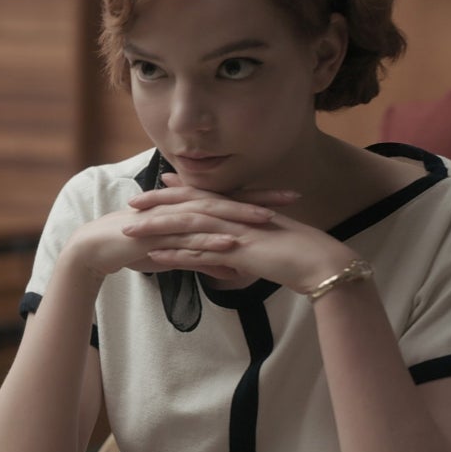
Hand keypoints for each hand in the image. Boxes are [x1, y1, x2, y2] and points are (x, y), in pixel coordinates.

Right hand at [63, 178, 291, 280]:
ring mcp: (167, 219)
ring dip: (239, 215)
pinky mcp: (155, 234)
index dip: (258, 195)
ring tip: (268, 219)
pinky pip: (187, 237)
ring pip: (210, 215)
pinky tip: (232, 243)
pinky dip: (211, 240)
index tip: (288, 197)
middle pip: (226, 200)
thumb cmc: (132, 249)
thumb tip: (231, 266)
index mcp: (185, 208)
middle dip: (259, 198)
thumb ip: (201, 255)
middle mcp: (180, 208)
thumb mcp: (173, 253)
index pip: (227, 198)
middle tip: (293, 197)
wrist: (94, 249)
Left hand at [124, 175, 352, 291]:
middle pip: (187, 205)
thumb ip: (244, 239)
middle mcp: (233, 216)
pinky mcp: (236, 252)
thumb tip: (228, 246)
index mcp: (240, 210)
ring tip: (129, 230)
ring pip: (187, 226)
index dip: (176, 192)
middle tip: (130, 203)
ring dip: (156, 228)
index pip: (201, 196)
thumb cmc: (297, 254)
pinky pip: (199, 253)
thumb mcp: (265, 241)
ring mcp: (233, 232)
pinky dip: (175, 254)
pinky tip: (154, 257)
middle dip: (157, 203)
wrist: (321, 262)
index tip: (153, 189)